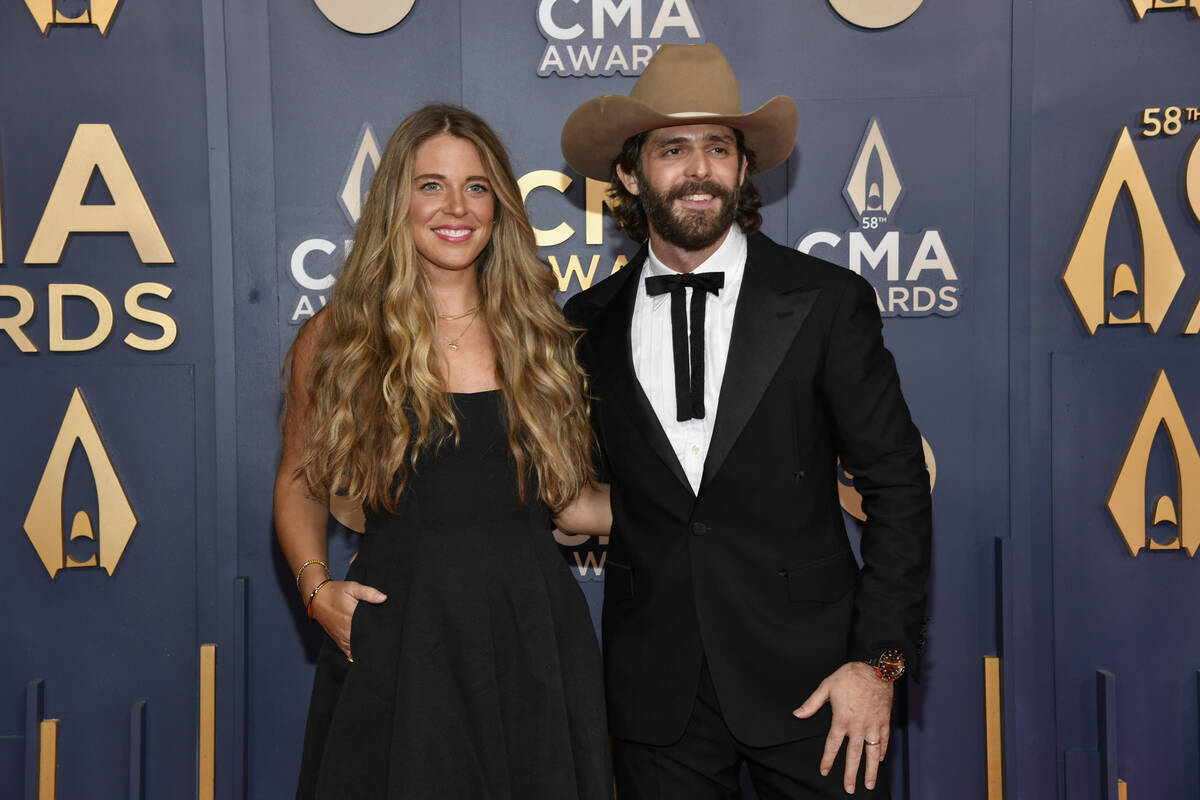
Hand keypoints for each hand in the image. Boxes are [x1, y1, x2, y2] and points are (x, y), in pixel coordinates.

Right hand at [310, 580, 386, 660]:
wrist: (318, 599)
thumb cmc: (336, 592)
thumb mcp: (353, 587)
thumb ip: (369, 593)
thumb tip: (384, 598)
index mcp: (352, 620)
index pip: (371, 632)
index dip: (382, 633)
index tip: (390, 632)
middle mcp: (347, 633)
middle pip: (366, 643)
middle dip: (377, 641)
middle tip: (387, 638)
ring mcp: (343, 640)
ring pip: (359, 650)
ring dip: (367, 648)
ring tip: (378, 645)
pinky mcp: (340, 642)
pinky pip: (350, 653)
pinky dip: (358, 653)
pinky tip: (366, 650)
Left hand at [793, 662, 892, 793]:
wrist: (876, 668)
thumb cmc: (850, 676)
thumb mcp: (826, 686)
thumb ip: (812, 703)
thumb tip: (797, 714)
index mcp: (842, 719)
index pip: (833, 745)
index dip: (827, 759)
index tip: (824, 771)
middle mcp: (858, 726)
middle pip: (853, 756)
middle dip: (850, 774)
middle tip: (849, 789)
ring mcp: (873, 725)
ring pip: (872, 753)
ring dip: (870, 770)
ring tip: (869, 784)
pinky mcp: (884, 722)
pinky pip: (884, 741)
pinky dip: (882, 752)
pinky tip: (880, 761)